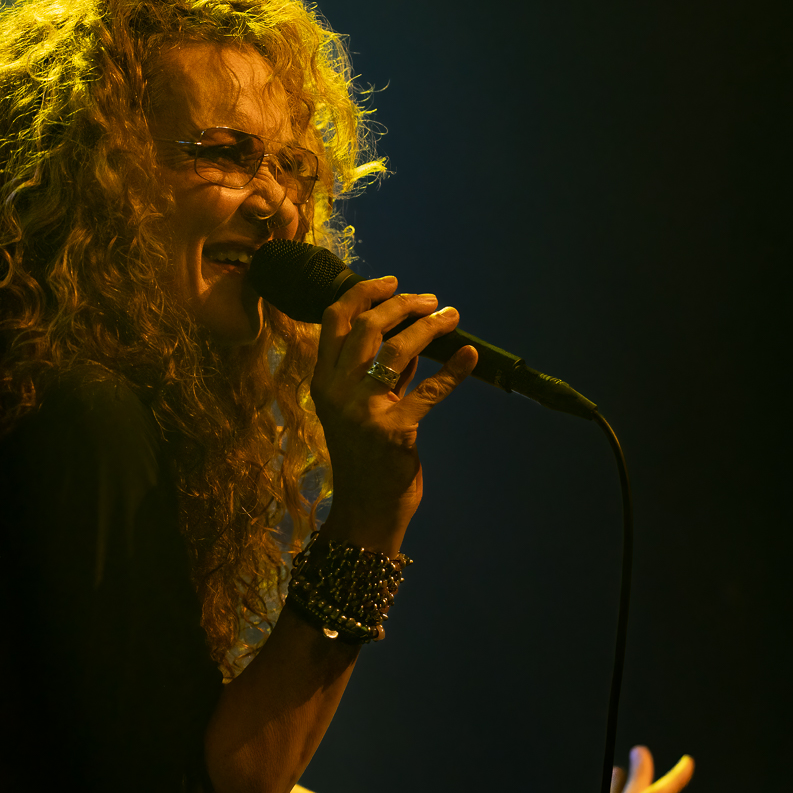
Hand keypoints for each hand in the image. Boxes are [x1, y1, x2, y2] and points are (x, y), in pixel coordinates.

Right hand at [311, 275, 476, 551]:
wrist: (366, 510)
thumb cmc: (365, 457)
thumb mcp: (361, 408)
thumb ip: (380, 373)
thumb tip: (409, 333)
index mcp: (323, 381)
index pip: (334, 320)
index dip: (363, 293)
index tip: (392, 282)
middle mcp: (336, 390)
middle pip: (367, 326)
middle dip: (403, 304)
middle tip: (431, 301)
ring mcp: (362, 411)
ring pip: (395, 348)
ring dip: (428, 327)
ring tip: (450, 316)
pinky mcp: (394, 431)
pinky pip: (429, 391)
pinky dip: (453, 371)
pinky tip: (469, 357)